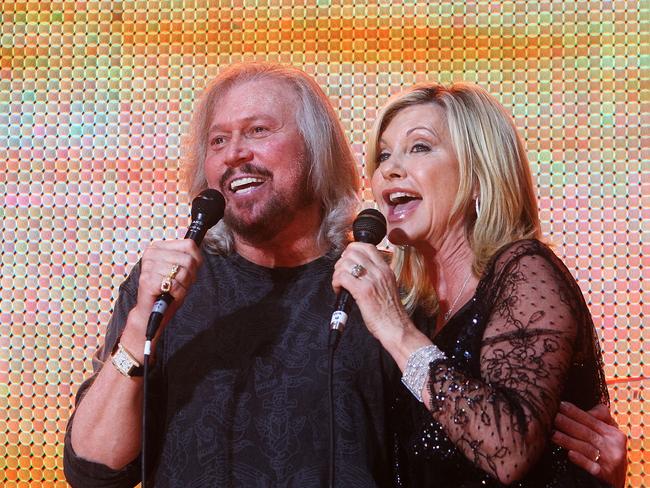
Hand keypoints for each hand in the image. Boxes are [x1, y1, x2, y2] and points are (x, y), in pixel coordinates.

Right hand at [127, 239, 203, 341]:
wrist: (151, 313)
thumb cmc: (167, 291)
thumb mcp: (180, 269)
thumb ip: (188, 257)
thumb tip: (198, 247)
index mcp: (158, 247)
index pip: (189, 244)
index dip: (197, 260)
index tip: (190, 271)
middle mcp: (151, 254)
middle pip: (188, 260)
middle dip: (190, 276)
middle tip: (181, 284)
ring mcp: (148, 267)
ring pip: (183, 273)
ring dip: (184, 286)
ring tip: (174, 290)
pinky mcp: (148, 281)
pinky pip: (175, 285)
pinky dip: (178, 293)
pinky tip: (170, 295)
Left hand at [332, 243, 430, 367]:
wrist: (397, 328)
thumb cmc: (390, 313)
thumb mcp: (388, 287)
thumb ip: (377, 276)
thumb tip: (359, 271)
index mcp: (386, 269)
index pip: (367, 247)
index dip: (353, 249)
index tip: (347, 259)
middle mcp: (380, 271)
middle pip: (353, 252)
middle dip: (342, 261)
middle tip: (341, 273)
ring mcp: (371, 280)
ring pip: (346, 263)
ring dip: (337, 272)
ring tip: (339, 283)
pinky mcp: (363, 291)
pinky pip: (342, 277)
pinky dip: (336, 282)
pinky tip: (338, 290)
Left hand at [552, 402, 627, 487]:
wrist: (616, 481)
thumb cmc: (608, 453)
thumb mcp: (610, 436)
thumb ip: (600, 419)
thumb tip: (586, 408)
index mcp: (614, 434)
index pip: (592, 420)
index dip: (576, 412)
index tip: (560, 404)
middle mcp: (614, 447)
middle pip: (587, 432)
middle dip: (568, 423)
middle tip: (552, 416)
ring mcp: (611, 462)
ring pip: (586, 448)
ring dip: (568, 440)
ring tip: (552, 433)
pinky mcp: (606, 476)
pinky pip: (592, 467)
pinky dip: (581, 460)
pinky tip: (569, 454)